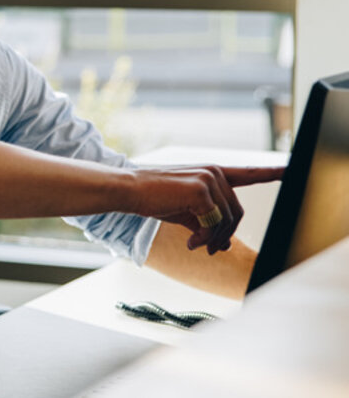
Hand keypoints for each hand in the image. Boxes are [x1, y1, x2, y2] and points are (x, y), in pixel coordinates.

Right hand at [133, 165, 282, 254]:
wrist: (129, 190)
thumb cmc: (154, 199)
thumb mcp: (185, 212)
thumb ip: (208, 224)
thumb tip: (224, 246)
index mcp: (212, 174)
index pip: (248, 173)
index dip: (272, 173)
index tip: (290, 169)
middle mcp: (215, 172)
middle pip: (237, 212)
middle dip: (224, 235)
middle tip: (208, 250)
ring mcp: (209, 179)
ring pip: (227, 220)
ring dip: (212, 239)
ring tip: (194, 245)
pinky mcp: (201, 190)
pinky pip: (214, 223)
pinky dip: (204, 238)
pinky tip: (189, 242)